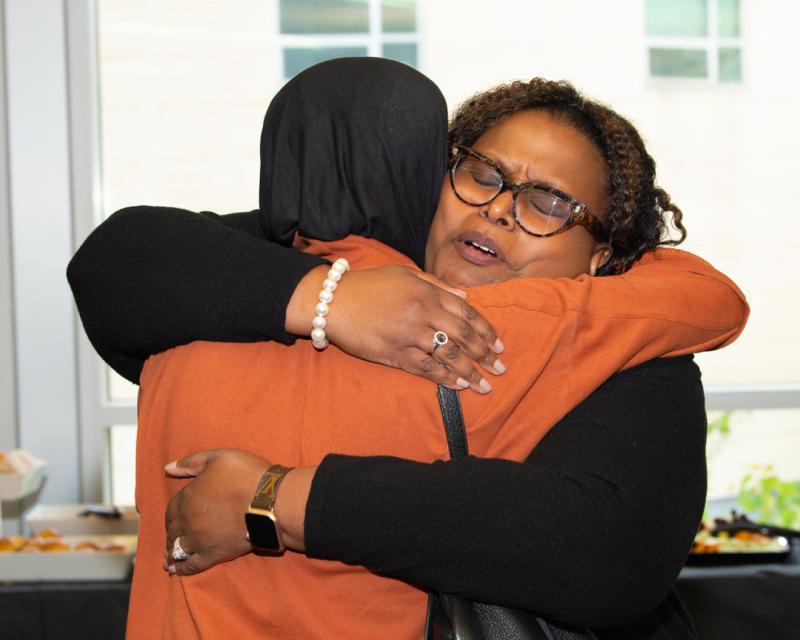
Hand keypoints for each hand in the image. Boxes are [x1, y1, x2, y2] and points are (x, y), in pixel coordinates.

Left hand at [163, 449, 268, 575]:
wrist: (270, 502)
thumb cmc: (247, 476)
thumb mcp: (219, 457)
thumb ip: (192, 462)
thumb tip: (168, 468)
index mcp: (188, 497)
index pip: (171, 509)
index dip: (172, 514)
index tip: (174, 518)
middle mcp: (188, 520)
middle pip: (173, 530)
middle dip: (171, 533)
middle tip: (172, 537)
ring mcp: (199, 540)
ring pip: (178, 549)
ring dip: (172, 551)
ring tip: (170, 555)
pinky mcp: (213, 555)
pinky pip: (191, 566)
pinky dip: (181, 569)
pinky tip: (174, 569)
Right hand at [288, 265, 504, 392]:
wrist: (333, 301)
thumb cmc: (369, 286)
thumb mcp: (405, 274)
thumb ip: (437, 284)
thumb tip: (466, 296)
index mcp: (428, 293)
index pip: (467, 313)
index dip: (485, 331)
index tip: (499, 345)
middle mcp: (423, 314)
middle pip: (463, 337)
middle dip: (485, 354)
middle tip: (500, 369)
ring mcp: (410, 336)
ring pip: (448, 357)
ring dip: (470, 373)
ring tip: (485, 385)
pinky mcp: (395, 354)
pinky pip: (426, 369)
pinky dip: (445, 378)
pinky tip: (459, 386)